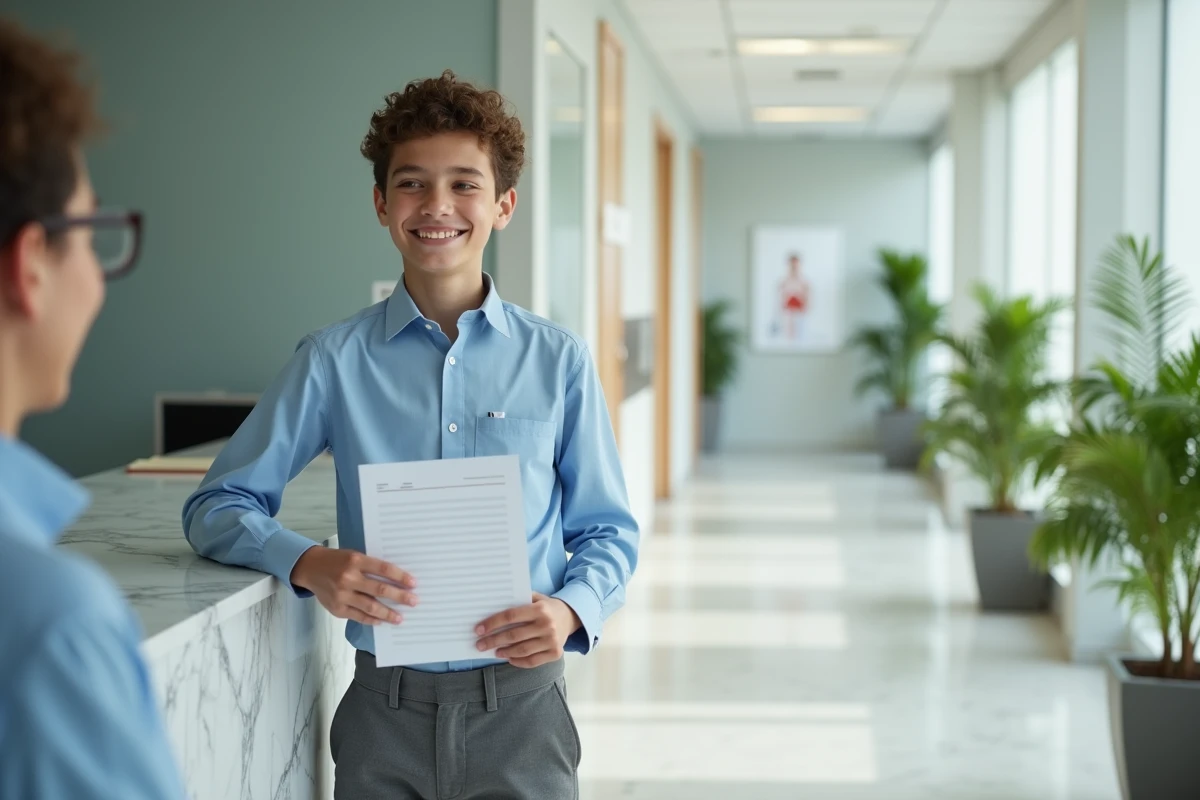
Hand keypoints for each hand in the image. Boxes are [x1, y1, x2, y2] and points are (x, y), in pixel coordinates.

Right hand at [290, 546, 417, 625]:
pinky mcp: (337, 608)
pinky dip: (371, 619)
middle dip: (399, 596)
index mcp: (355, 560)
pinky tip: (381, 620)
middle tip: (414, 601)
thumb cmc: (338, 561)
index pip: (383, 568)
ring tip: (400, 618)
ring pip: (370, 606)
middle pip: (379, 589)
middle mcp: (348, 577)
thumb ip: (371, 567)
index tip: (413, 583)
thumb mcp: (354, 556)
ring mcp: (342, 595)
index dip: (400, 576)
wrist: (310, 568)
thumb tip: (396, 581)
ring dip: (388, 613)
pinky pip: (358, 616)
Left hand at [475, 593, 581, 667]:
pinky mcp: (555, 653)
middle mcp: (547, 625)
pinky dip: (518, 662)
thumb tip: (491, 608)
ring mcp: (552, 641)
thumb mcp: (535, 598)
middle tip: (480, 644)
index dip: (493, 623)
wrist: (571, 617)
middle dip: (493, 641)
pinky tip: (509, 658)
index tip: (478, 629)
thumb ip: (517, 600)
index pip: (511, 616)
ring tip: (494, 651)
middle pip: (513, 636)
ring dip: (504, 652)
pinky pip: (532, 661)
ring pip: (522, 650)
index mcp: (540, 609)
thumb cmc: (546, 607)